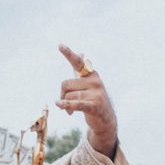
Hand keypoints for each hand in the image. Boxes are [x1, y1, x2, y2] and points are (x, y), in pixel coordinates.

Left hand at [56, 44, 117, 158]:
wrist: (106, 119)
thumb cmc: (93, 99)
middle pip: (65, 84)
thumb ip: (82, 69)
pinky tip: (59, 105)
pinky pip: (75, 103)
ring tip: (70, 110)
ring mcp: (96, 93)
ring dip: (65, 105)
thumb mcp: (88, 83)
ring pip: (68, 96)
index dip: (68, 54)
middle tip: (66, 102)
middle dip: (62, 95)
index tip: (59, 45)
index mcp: (91, 74)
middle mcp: (95, 81)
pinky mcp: (95, 105)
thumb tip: (81, 52)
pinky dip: (66, 105)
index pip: (78, 62)